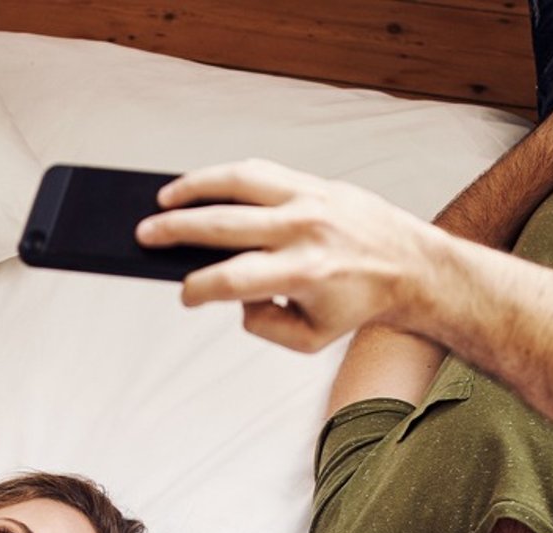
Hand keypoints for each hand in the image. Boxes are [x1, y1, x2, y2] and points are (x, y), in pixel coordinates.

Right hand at [138, 159, 441, 353]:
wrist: (409, 265)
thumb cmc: (356, 304)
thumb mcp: (311, 340)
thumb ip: (265, 326)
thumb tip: (236, 297)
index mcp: (304, 273)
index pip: (236, 279)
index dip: (200, 288)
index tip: (184, 295)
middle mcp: (304, 230)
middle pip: (226, 224)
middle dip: (177, 230)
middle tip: (143, 235)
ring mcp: (308, 199)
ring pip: (239, 182)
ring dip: (194, 188)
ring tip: (163, 199)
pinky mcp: (313, 183)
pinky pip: (260, 172)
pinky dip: (225, 177)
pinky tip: (201, 186)